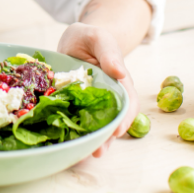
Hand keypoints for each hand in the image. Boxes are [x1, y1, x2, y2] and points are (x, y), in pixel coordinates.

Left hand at [56, 22, 138, 157]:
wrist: (77, 39)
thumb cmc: (91, 37)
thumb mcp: (99, 38)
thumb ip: (109, 53)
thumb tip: (119, 72)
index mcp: (119, 82)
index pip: (128, 103)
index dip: (124, 119)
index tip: (116, 131)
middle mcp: (108, 97)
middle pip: (112, 120)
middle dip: (107, 138)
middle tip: (97, 151)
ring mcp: (91, 103)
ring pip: (95, 125)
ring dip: (91, 140)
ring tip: (82, 155)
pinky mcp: (75, 105)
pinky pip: (75, 120)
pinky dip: (73, 133)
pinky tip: (65, 143)